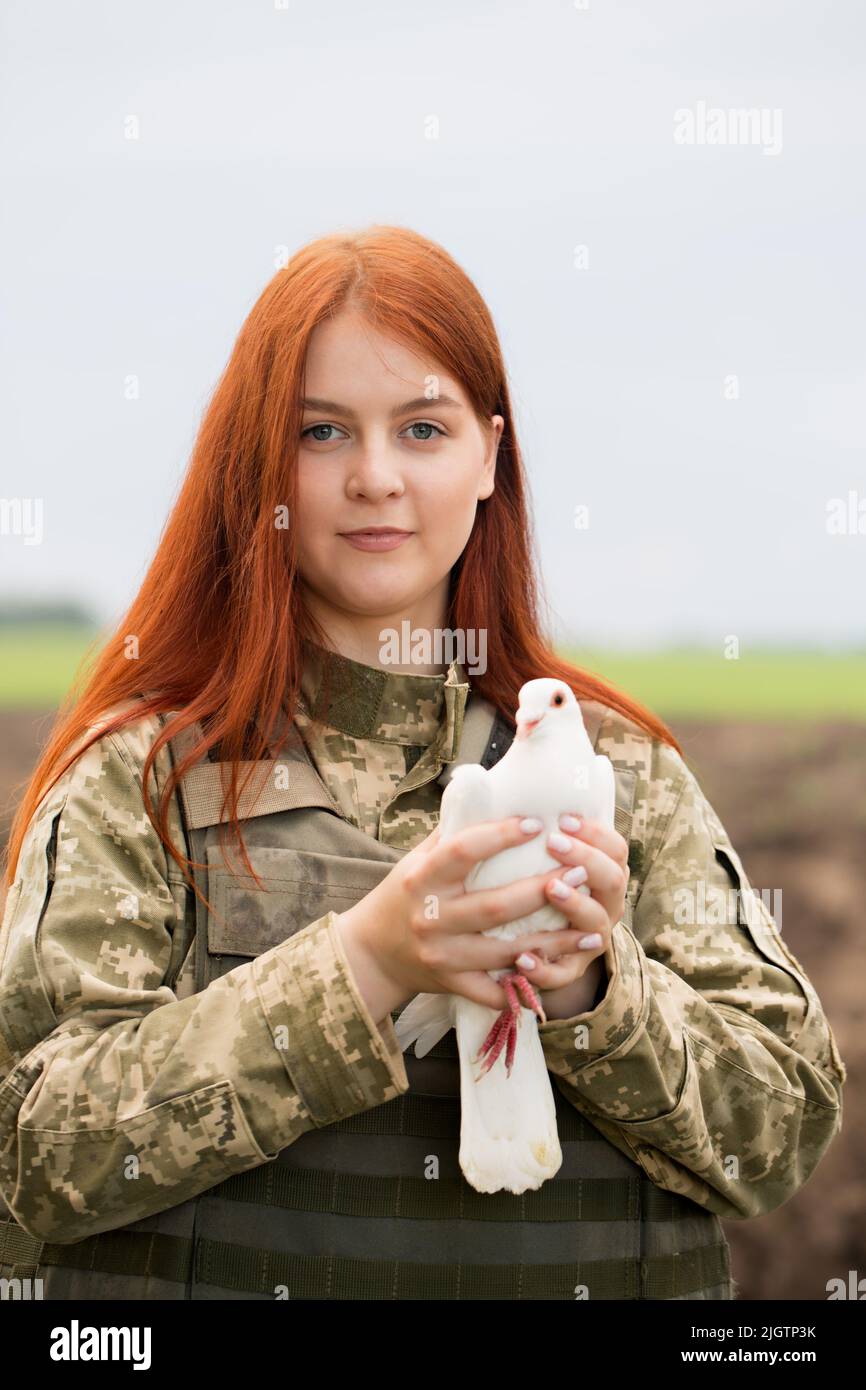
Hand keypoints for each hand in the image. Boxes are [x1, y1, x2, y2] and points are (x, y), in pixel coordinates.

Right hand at [336, 815, 582, 1015]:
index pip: (462, 852)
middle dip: (542, 891)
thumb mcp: (419, 859)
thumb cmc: (405, 893)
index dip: (500, 837)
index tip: (536, 824)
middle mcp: (430, 918)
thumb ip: (454, 832)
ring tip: (589, 928)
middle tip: (580, 873)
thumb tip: (493, 790)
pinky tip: (560, 967)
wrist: (373, 952)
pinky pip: (495, 989)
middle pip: (495, 907)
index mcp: (422, 878)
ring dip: (551, 941)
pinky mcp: (451, 984)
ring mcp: (442, 955)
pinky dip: (526, 982)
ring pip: (504, 951)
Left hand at [511, 813, 629, 1016]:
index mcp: (601, 873)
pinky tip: (522, 958)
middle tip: (555, 843)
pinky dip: (544, 968)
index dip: (595, 832)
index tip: (563, 818)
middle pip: (614, 881)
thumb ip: (531, 829)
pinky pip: (562, 976)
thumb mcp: (534, 858)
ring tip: (551, 889)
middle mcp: (603, 905)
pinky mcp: (565, 972)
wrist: (527, 945)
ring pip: (595, 926)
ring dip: (575, 906)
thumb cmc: (526, 885)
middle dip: (587, 859)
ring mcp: (588, 942)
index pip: (615, 848)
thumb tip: (503, 777)